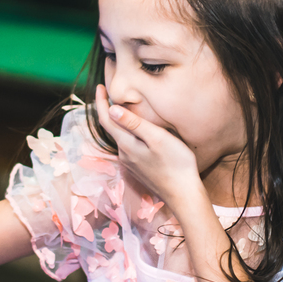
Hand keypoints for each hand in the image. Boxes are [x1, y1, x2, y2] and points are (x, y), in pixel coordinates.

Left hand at [94, 84, 203, 209]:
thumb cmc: (176, 163)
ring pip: (120, 138)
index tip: (99, 86)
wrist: (183, 195)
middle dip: (108, 110)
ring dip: (119, 122)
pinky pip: (128, 146)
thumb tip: (112, 109)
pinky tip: (136, 131)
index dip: (101, 102)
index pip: (106, 120)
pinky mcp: (139, 169)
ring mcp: (131, 164)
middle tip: (109, 93)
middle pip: (111, 129)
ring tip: (122, 107)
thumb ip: (134, 124)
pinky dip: (127, 133)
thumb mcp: (157, 138)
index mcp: (126, 145)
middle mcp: (124, 155)